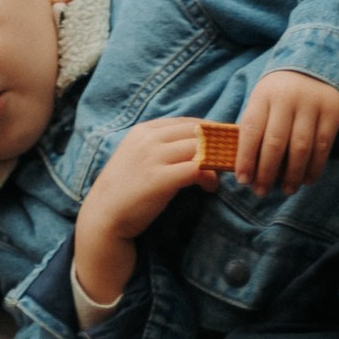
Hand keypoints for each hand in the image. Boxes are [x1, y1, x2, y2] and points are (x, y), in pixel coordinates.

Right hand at [74, 117, 215, 312]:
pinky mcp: (160, 179)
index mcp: (145, 129)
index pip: (188, 122)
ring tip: (224, 175)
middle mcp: (149, 138)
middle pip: (197, 132)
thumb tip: (198, 148)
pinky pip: (196, 168)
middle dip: (220, 144)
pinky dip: (209, 176)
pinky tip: (211, 188)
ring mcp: (153, 157)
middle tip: (234, 158)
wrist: (104, 216)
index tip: (226, 145)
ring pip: (200, 148)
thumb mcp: (141, 158)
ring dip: (217, 161)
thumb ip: (164, 148)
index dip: (211, 132)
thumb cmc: (126, 190)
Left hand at [236, 67, 338, 195]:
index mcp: (264, 95)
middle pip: (275, 143)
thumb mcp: (263, 98)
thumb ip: (255, 126)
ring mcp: (311, 105)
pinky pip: (323, 146)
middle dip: (267, 172)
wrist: (316, 62)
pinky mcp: (332, 112)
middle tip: (262, 191)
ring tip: (286, 190)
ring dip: (292, 175)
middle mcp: (287, 99)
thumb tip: (247, 167)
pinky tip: (307, 180)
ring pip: (300, 148)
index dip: (245, 158)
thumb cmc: (282, 90)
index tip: (243, 180)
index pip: (251, 130)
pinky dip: (314, 167)